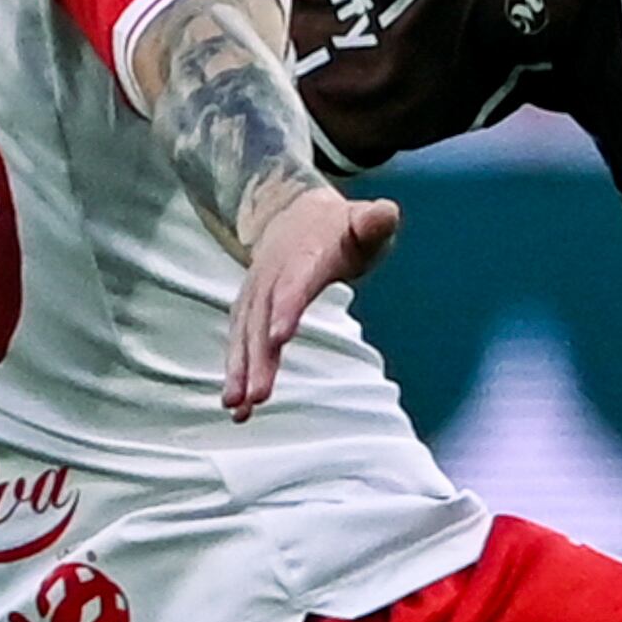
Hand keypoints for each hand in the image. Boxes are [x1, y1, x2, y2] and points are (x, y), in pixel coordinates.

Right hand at [223, 186, 401, 419]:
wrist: (294, 213)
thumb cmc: (339, 229)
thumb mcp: (363, 222)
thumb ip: (375, 222)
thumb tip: (386, 213)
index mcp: (305, 255)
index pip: (294, 282)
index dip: (286, 308)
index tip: (278, 338)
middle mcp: (273, 275)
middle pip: (263, 318)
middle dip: (258, 357)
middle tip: (257, 395)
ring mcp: (256, 293)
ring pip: (245, 334)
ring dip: (240, 371)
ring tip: (239, 407)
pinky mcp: (247, 310)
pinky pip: (239, 341)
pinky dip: (236, 371)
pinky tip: (236, 403)